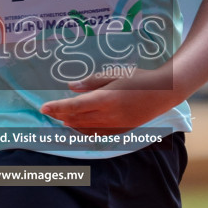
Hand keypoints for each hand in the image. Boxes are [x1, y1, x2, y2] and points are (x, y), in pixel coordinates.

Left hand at [38, 68, 180, 136]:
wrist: (164, 93)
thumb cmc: (139, 78)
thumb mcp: (115, 74)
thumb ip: (92, 82)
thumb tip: (71, 87)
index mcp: (107, 98)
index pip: (75, 105)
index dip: (58, 107)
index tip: (44, 107)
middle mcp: (109, 115)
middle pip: (78, 118)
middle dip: (61, 115)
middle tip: (48, 112)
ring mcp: (116, 125)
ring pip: (86, 128)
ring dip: (70, 124)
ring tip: (59, 120)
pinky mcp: (121, 131)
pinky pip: (97, 134)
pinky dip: (84, 131)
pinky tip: (77, 127)